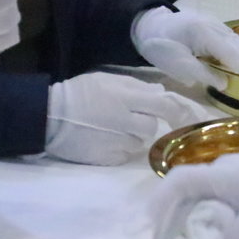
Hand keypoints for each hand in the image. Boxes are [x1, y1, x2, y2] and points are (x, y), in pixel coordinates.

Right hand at [45, 72, 213, 165]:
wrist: (47, 116)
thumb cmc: (77, 92)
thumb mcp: (105, 80)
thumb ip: (135, 86)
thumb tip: (161, 94)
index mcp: (125, 96)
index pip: (163, 104)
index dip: (180, 110)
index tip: (191, 116)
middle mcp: (124, 120)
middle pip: (152, 126)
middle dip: (145, 122)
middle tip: (129, 117)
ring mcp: (116, 142)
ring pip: (139, 142)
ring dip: (132, 136)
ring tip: (112, 128)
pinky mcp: (107, 159)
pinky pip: (125, 155)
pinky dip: (120, 149)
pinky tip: (104, 140)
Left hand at [133, 8, 238, 88]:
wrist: (150, 25)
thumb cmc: (160, 46)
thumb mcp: (176, 64)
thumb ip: (201, 73)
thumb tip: (226, 85)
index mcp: (203, 32)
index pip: (229, 53)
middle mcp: (215, 26)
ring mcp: (217, 25)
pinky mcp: (217, 28)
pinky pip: (235, 43)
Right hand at [146, 140, 238, 238]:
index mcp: (221, 175)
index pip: (180, 182)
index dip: (159, 203)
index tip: (147, 229)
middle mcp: (219, 174)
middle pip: (182, 197)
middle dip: (167, 225)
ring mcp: (230, 181)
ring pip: (197, 203)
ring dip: (184, 227)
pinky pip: (213, 207)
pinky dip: (202, 226)